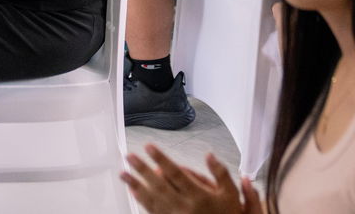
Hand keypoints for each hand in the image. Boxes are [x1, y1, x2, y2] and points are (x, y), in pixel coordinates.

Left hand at [122, 145, 262, 213]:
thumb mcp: (231, 193)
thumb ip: (220, 173)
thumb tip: (209, 155)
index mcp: (198, 196)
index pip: (175, 173)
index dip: (161, 159)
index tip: (149, 147)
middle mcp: (184, 206)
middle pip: (159, 185)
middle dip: (142, 169)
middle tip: (130, 157)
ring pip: (152, 199)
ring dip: (136, 185)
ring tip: (124, 174)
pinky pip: (153, 212)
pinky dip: (142, 201)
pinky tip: (134, 192)